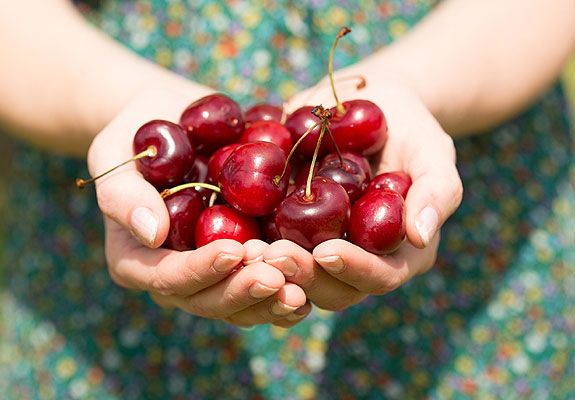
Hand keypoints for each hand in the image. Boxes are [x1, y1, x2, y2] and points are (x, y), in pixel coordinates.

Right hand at [87, 94, 310, 327]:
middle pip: (208, 301)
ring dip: (271, 300)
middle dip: (243, 292)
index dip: (200, 270)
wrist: (171, 122)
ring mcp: (210, 273)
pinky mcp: (241, 261)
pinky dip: (289, 289)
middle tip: (279, 277)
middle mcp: (174, 276)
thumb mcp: (114, 152)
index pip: (167, 278)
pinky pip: (264, 287)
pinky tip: (315, 280)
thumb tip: (150, 233)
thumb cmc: (135, 134)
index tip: (233, 250)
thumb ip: (122, 193)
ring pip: (240, 305)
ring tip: (302, 288)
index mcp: (137, 260)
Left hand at [269, 75, 462, 308]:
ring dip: (271, 271)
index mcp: (398, 253)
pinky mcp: (291, 234)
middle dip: (302, 275)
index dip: (353, 270)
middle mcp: (359, 261)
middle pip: (331, 289)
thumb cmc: (409, 128)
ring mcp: (322, 250)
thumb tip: (420, 236)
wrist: (369, 105)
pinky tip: (230, 237)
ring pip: (296, 279)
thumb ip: (436, 191)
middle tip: (271, 254)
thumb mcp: (431, 150)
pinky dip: (251, 250)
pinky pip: (270, 251)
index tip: (325, 251)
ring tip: (246, 250)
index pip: (380, 277)